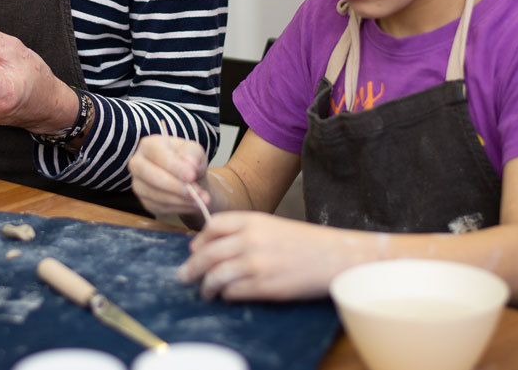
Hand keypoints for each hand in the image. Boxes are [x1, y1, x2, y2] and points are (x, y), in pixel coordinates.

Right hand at [128, 134, 209, 216]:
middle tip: (197, 192)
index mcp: (148, 145)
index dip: (174, 166)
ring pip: (156, 195)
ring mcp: (139, 184)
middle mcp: (138, 164)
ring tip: (202, 199)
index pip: (157, 154)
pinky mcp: (145, 202)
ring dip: (182, 200)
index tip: (192, 175)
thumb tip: (190, 163)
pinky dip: (180, 207)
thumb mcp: (195, 151)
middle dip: (176, 186)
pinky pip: (161, 208)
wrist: (189, 180)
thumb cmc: (189, 161)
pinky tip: (194, 204)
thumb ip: (193, 154)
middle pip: (151, 176)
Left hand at [178, 212, 339, 300]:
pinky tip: (226, 296)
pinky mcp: (264, 286)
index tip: (194, 249)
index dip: (200, 239)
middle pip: (207, 253)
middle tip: (184, 276)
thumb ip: (243, 231)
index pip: (213, 226)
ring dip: (205, 287)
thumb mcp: (272, 225)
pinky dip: (226, 295)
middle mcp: (250, 240)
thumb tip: (211, 245)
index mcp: (252, 220)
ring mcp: (256, 264)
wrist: (333, 256)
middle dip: (191, 267)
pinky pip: (233, 292)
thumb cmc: (304, 242)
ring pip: (215, 276)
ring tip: (204, 292)